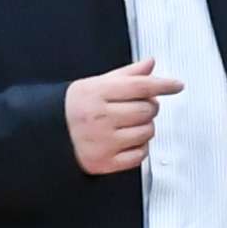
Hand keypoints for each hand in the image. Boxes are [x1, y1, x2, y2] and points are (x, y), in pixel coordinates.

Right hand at [66, 59, 180, 176]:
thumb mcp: (96, 84)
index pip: (139, 86)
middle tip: (140, 106)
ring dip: (146, 127)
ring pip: (147, 132)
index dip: (163, 84)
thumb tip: (150, 64)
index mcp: (97, 93)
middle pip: (147, 109)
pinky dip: (140, 147)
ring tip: (131, 124)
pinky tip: (129, 140)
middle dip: (150, 107)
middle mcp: (99, 118)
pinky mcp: (105, 162)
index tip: (176, 85)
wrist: (49, 133)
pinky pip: (140, 155)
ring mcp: (102, 142)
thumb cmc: (76, 107)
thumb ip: (126, 75)